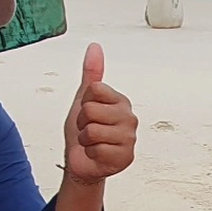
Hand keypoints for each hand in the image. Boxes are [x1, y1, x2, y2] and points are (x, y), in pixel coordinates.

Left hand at [63, 44, 136, 183]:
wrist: (81, 163)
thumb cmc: (83, 132)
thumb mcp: (83, 100)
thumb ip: (91, 73)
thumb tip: (95, 47)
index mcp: (121, 101)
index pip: (94, 89)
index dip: (83, 103)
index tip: (87, 114)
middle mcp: (129, 118)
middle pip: (91, 110)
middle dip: (82, 124)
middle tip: (88, 132)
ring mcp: (130, 138)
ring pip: (92, 131)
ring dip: (86, 141)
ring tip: (92, 144)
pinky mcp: (126, 157)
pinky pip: (97, 150)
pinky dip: (91, 155)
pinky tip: (97, 156)